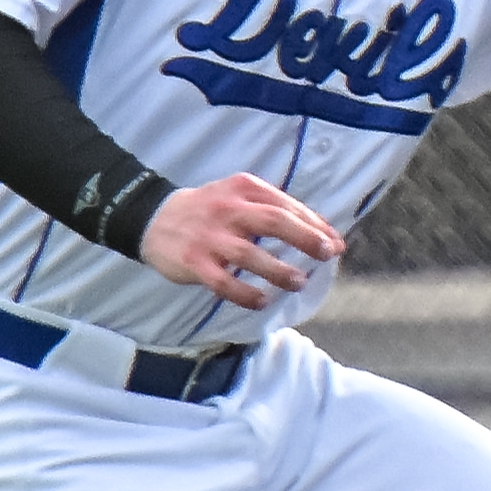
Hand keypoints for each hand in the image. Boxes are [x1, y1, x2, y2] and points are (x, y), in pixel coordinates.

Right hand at [139, 174, 342, 309]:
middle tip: (327, 255)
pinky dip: (245, 294)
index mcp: (244, 188)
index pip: (287, 205)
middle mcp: (228, 209)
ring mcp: (210, 237)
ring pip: (250, 254)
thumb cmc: (209, 210)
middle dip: (306, 238)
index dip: (316, 225)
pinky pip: (224, 282)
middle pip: (274, 222)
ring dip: (279, 271)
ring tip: (299, 282)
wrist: (153, 218)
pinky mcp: (195, 262)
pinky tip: (262, 301)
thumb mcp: (239, 196)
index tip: (336, 243)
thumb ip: (275, 210)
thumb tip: (322, 234)